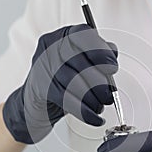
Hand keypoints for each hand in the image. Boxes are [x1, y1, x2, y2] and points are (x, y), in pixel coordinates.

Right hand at [3, 24, 117, 143]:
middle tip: (109, 95)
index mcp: (66, 35)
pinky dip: (83, 111)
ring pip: (74, 82)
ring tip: (100, 106)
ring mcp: (43, 66)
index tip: (112, 68)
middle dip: (100, 83)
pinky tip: (93, 117)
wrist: (38, 98)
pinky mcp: (40, 87)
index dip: (102, 52)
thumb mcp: (83, 60)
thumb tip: (112, 53)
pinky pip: (66, 99)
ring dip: (93, 99)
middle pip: (81, 62)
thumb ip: (99, 53)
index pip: (85, 35)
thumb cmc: (65, 76)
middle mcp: (52, 46)